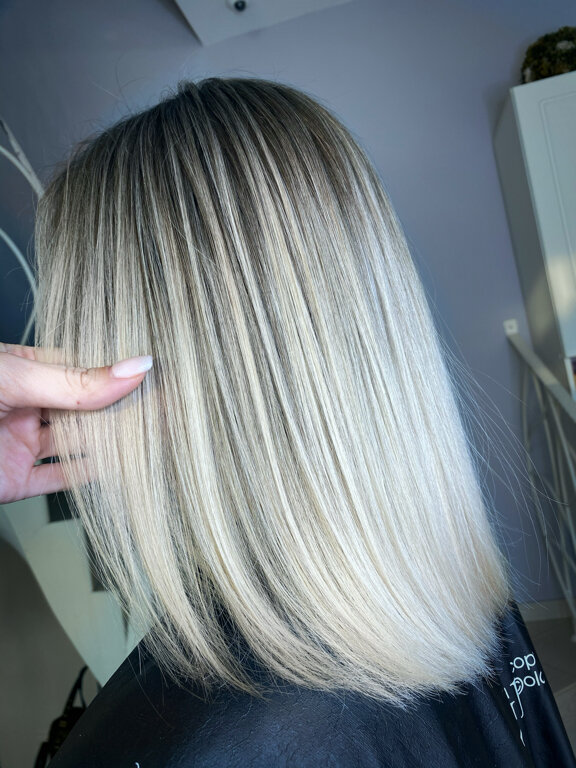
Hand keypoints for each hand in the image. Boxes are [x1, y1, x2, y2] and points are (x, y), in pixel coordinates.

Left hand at [0, 343, 152, 503]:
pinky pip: (58, 478)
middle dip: (119, 410)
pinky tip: (117, 468)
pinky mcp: (14, 481)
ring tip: (149, 436)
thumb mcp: (15, 379)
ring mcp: (20, 444)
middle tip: (161, 408)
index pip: (79, 370)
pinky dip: (87, 477)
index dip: (115, 374)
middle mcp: (23, 407)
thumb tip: (132, 370)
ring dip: (110, 443)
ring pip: (75, 444)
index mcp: (21, 371)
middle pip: (82, 409)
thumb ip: (73, 381)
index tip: (153, 377)